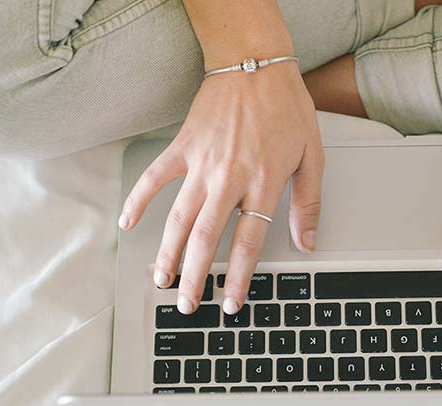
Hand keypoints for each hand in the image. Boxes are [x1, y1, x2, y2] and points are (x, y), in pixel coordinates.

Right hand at [119, 64, 324, 314]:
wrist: (255, 63)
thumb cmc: (286, 107)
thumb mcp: (312, 155)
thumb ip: (308, 203)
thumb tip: (307, 241)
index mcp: (263, 183)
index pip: (248, 242)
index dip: (238, 277)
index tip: (230, 304)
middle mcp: (229, 178)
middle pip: (206, 239)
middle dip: (195, 277)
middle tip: (187, 305)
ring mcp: (202, 163)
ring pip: (179, 218)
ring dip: (167, 253)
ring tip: (160, 280)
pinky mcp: (182, 147)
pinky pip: (155, 178)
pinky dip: (139, 201)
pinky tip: (128, 223)